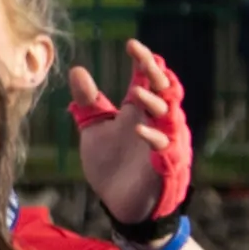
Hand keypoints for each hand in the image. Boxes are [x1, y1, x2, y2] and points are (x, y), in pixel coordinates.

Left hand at [67, 40, 196, 223]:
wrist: (119, 204)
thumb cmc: (112, 165)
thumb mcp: (95, 130)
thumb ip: (88, 102)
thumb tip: (77, 69)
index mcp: (140, 112)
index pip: (147, 80)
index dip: (144, 62)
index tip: (131, 44)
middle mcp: (157, 123)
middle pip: (166, 92)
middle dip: (156, 75)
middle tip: (144, 59)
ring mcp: (164, 144)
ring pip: (170, 118)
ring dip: (156, 104)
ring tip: (139, 93)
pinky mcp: (165, 168)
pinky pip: (166, 150)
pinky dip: (155, 139)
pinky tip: (140, 131)